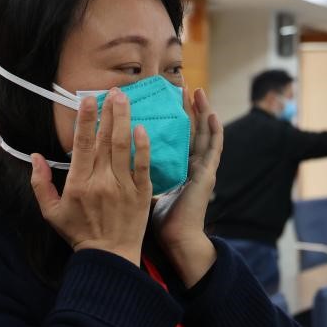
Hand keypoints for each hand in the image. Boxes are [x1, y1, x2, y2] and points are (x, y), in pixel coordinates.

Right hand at [31, 92, 150, 264]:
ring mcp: (123, 187)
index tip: (87, 99)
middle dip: (109, 112)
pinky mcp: (141, 194)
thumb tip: (36, 156)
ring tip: (125, 99)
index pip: (82, 145)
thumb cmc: (79, 233)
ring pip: (123, 147)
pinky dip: (142, 147)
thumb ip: (40, 184)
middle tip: (113, 91)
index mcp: (78, 184)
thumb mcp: (51, 212)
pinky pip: (143, 166)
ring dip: (124, 120)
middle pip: (104, 140)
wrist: (109, 257)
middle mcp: (101, 182)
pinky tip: (142, 129)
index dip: (84, 120)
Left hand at [152, 88, 222, 286]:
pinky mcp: (207, 174)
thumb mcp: (142, 193)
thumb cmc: (157, 221)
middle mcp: (190, 165)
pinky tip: (212, 114)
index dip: (172, 117)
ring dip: (201, 111)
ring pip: (203, 133)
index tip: (163, 99)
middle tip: (180, 86)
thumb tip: (112, 165)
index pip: (175, 137)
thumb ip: (133, 177)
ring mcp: (201, 169)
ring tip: (196, 91)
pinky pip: (214, 148)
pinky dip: (214, 131)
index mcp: (176, 168)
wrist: (176, 240)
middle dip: (186, 107)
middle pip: (190, 129)